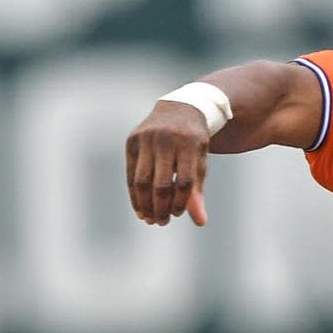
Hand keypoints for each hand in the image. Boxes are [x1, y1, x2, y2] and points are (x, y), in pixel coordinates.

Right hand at [124, 101, 209, 226]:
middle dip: (160, 208)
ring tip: (150, 219)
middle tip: (161, 222)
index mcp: (189, 144)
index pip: (184, 181)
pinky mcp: (132, 140)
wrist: (179, 109)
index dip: (180, 202)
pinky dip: (134, 194)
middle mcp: (167, 139)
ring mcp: (147, 138)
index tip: (177, 213)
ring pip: (142, 181)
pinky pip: (130, 173)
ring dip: (145, 204)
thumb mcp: (200, 162)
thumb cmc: (193, 143)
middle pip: (161, 184)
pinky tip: (140, 208)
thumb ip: (197, 191)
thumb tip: (201, 222)